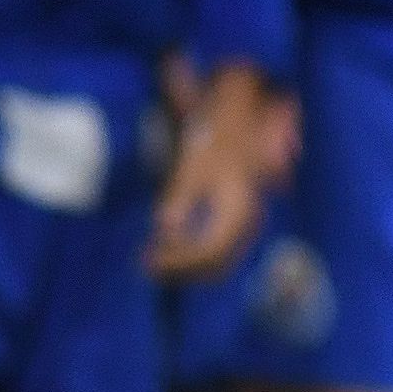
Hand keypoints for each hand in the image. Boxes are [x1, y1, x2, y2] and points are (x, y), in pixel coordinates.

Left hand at [149, 62, 285, 282]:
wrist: (242, 122)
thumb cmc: (215, 138)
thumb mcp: (193, 163)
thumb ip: (179, 197)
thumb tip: (164, 229)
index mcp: (237, 207)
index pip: (210, 250)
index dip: (179, 260)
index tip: (149, 259)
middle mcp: (247, 221)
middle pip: (216, 263)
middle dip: (180, 269)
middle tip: (146, 266)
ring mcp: (245, 223)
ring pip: (218, 260)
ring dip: (186, 266)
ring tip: (153, 261)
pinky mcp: (238, 221)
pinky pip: (218, 249)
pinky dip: (194, 255)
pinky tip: (170, 248)